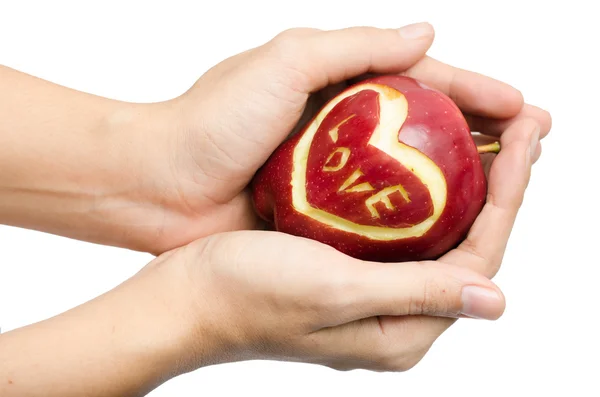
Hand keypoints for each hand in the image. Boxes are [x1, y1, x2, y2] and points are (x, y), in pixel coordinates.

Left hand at [146, 22, 550, 253]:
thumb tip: (427, 34)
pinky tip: (452, 228)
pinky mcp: (321, 215)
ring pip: (412, 175)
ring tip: (510, 187)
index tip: (525, 110)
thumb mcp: (282, 62)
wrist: (157, 186)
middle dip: (482, 134)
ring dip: (460, 180)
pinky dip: (417, 220)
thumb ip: (355, 47)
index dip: (477, 92)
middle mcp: (342, 128)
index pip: (423, 82)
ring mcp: (335, 175)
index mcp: (337, 83)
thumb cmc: (209, 121)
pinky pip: (381, 217)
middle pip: (427, 128)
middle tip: (534, 145)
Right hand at [167, 112, 538, 372]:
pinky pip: (401, 229)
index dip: (510, 196)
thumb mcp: (335, 293)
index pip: (479, 259)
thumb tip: (493, 301)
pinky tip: (425, 157)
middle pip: (466, 244)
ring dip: (466, 183)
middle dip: (499, 184)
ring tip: (489, 133)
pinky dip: (422, 192)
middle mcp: (394, 316)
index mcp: (401, 331)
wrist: (185, 296)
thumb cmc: (248, 296)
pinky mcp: (347, 270)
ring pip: (437, 233)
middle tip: (523, 126)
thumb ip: (415, 294)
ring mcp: (371, 293)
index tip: (527, 138)